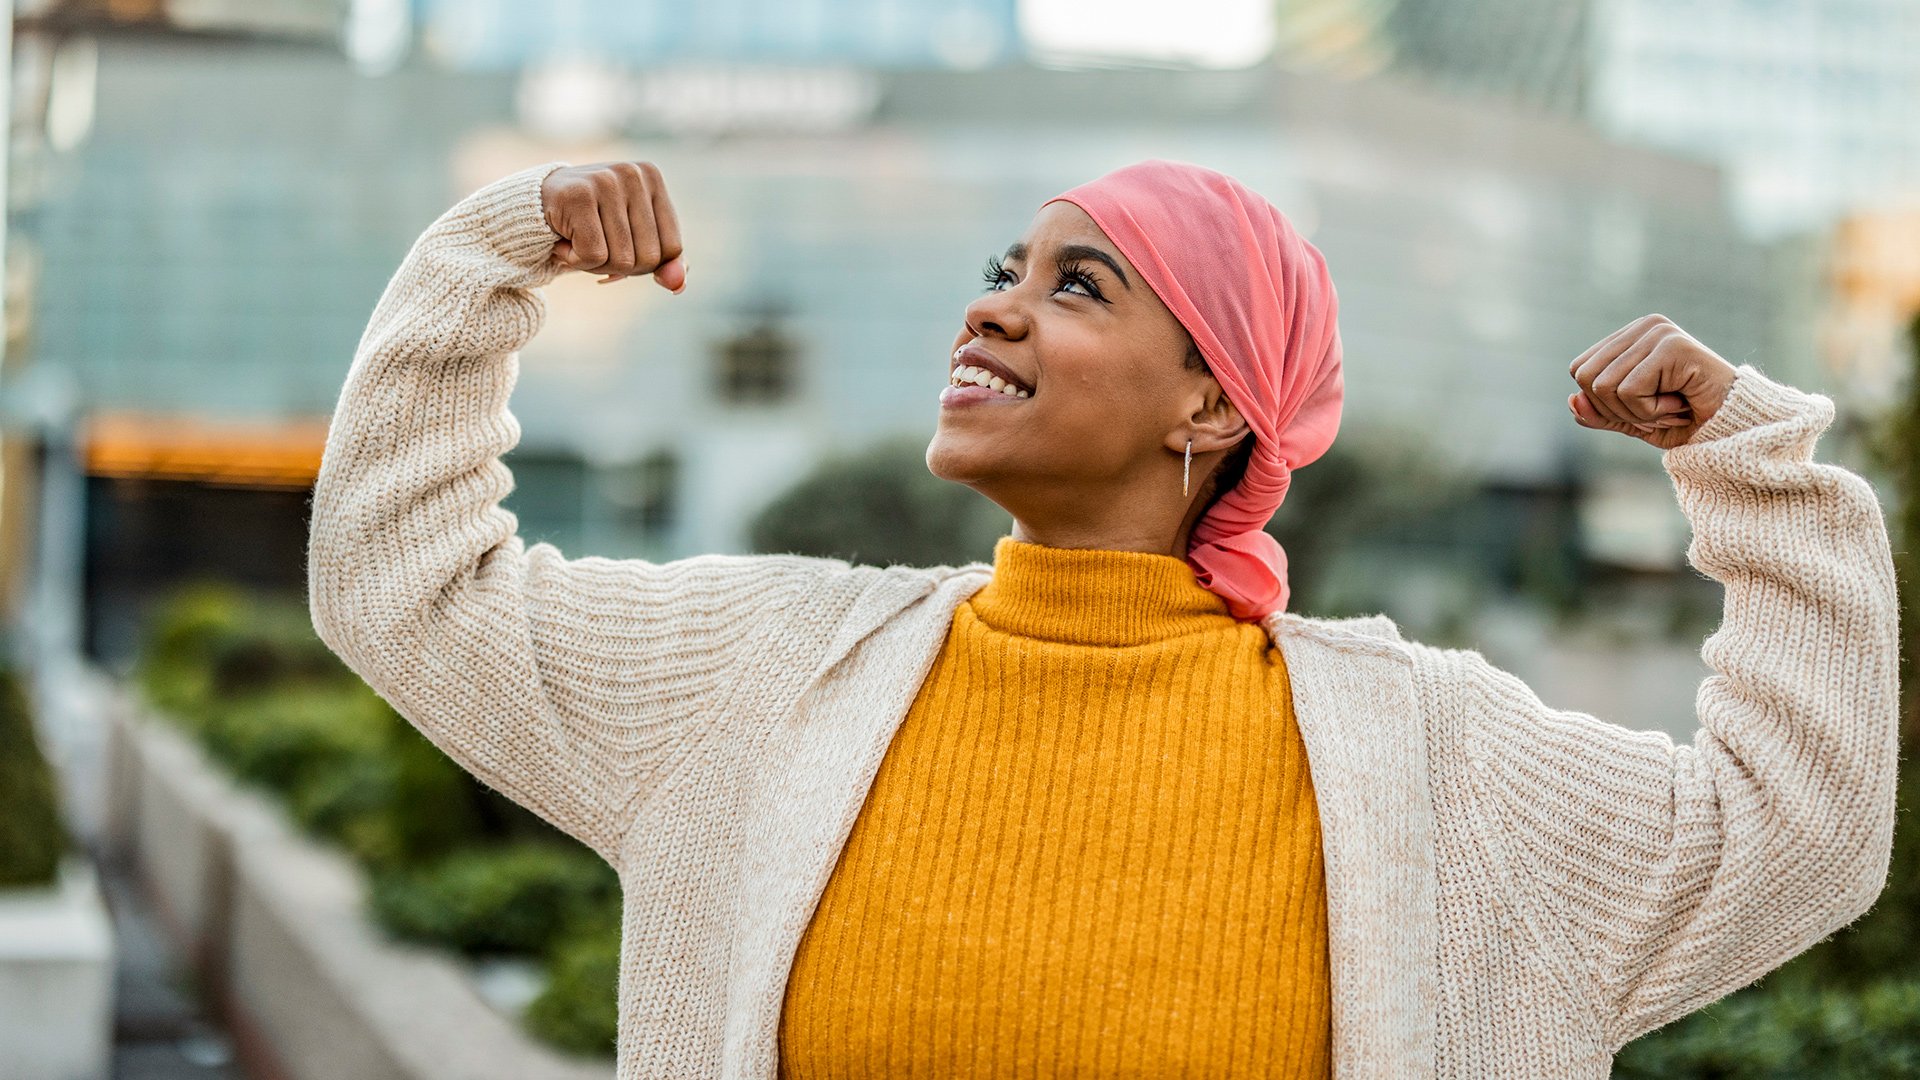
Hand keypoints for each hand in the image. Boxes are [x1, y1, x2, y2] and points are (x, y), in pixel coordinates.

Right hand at [540, 161, 687, 290]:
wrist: (535, 205)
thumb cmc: (591, 223)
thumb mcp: (634, 239)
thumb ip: (664, 264)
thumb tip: (677, 285)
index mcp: (652, 177)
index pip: (672, 248)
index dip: (647, 263)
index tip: (622, 245)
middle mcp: (632, 173)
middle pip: (648, 258)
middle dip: (620, 266)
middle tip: (596, 244)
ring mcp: (605, 180)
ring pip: (621, 260)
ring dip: (595, 265)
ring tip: (579, 240)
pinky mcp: (578, 195)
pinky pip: (593, 256)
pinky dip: (575, 261)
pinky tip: (563, 239)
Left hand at [1567, 314, 1737, 448]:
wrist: (1734, 428)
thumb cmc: (1686, 420)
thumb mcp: (1632, 420)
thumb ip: (1599, 412)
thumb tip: (1572, 400)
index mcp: (1629, 336)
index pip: (1579, 370)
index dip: (1601, 402)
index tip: (1641, 407)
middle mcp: (1643, 327)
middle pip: (1586, 378)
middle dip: (1616, 409)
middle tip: (1657, 410)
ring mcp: (1658, 332)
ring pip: (1605, 387)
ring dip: (1637, 413)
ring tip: (1670, 406)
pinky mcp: (1672, 346)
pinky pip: (1630, 391)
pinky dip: (1651, 412)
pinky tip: (1679, 404)